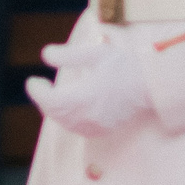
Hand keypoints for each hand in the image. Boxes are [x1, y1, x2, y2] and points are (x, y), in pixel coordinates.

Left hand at [25, 37, 150, 137]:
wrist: (151, 84)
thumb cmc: (123, 65)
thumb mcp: (94, 53)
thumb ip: (67, 55)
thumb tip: (44, 55)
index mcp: (83, 97)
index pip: (49, 100)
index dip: (36, 91)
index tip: (33, 80)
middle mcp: (87, 116)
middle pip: (55, 113)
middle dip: (44, 99)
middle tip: (41, 85)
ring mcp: (96, 126)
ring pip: (64, 123)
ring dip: (55, 110)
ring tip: (55, 95)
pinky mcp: (103, 130)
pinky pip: (78, 129)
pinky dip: (68, 120)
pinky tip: (71, 108)